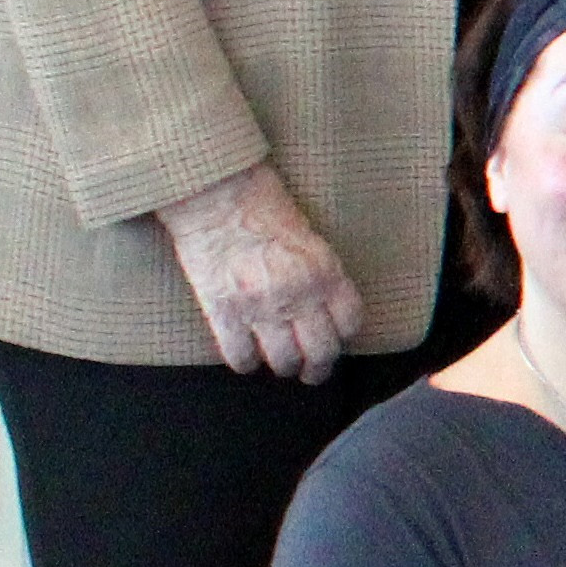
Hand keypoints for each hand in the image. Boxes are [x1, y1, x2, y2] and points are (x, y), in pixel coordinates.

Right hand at [156, 162, 363, 382]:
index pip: (350, 323)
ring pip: (283, 361)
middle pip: (321, 352)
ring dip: (284, 368)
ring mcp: (261, 306)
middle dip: (319, 368)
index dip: (344, 338)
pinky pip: (240, 355)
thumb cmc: (263, 207)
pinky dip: (245, 364)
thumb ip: (321, 276)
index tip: (336, 342)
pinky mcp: (223, 311)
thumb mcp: (311, 239)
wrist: (215, 194)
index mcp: (326, 273)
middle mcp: (299, 294)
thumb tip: (325, 311)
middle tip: (312, 372)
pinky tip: (247, 359)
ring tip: (281, 365)